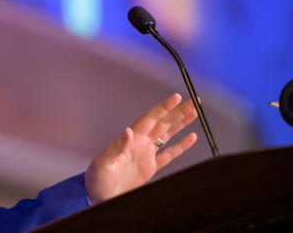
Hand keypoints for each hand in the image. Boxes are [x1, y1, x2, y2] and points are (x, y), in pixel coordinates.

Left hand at [84, 93, 198, 203]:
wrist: (98, 196)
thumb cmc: (97, 178)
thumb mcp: (105, 162)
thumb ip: (118, 146)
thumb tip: (128, 131)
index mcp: (131, 139)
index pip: (151, 119)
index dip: (164, 108)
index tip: (177, 97)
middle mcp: (140, 143)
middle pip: (163, 123)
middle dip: (178, 112)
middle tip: (193, 101)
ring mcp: (146, 154)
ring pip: (168, 135)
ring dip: (181, 124)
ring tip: (194, 112)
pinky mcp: (150, 168)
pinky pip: (169, 154)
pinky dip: (181, 146)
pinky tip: (191, 137)